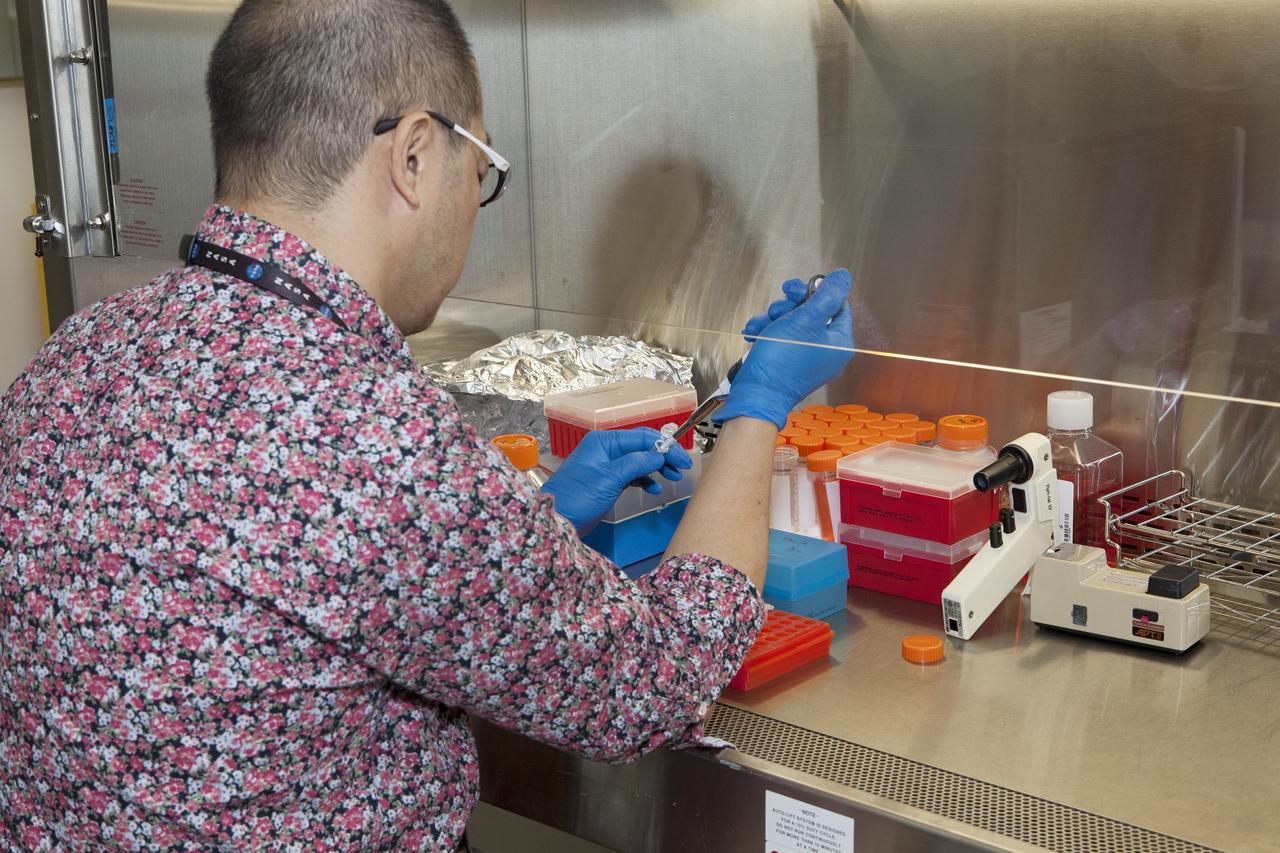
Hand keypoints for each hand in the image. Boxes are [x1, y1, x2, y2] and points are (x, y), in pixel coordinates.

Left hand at [541, 428, 692, 535]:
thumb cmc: (576, 497)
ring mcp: (607, 466)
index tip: (682, 458)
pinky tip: (654, 488)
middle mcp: (606, 450)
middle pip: (642, 447)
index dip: (665, 447)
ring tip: (672, 478)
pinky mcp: (608, 482)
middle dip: (663, 456)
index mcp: (604, 442)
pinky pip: (632, 475)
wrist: (558, 520)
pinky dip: (645, 480)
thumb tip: (658, 454)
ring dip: (657, 468)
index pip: (642, 437)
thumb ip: (636, 463)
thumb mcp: (609, 478)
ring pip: (639, 461)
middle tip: (681, 468)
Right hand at [714, 269, 854, 428]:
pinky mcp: (789, 363)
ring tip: (761, 325)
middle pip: (813, 312)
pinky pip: (782, 338)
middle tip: (777, 308)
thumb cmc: (782, 362)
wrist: (756, 394)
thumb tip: (843, 277)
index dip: (816, 293)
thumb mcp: (806, 319)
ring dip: (774, 319)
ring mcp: (807, 358)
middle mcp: (827, 352)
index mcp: (839, 343)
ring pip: (793, 323)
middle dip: (790, 306)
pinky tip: (755, 333)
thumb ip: (826, 296)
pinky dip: (768, 333)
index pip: (837, 305)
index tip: (798, 290)